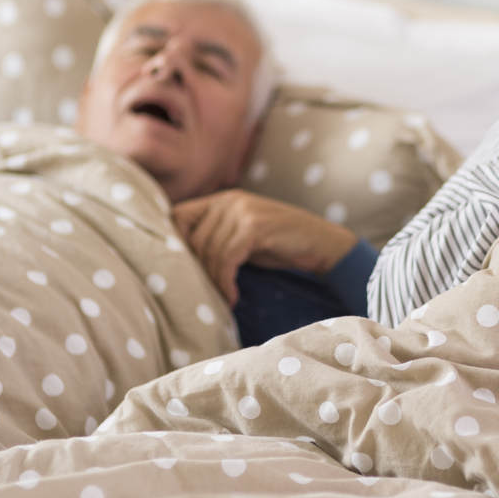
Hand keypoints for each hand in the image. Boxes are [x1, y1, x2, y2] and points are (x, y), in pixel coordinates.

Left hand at [172, 190, 357, 305]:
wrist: (322, 243)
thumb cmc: (280, 244)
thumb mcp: (243, 237)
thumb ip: (216, 238)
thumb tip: (179, 259)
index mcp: (223, 199)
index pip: (177, 216)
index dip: (176, 244)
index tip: (188, 270)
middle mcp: (229, 200)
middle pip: (193, 240)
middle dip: (199, 271)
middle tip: (210, 292)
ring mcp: (243, 211)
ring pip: (210, 252)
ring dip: (215, 281)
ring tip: (225, 298)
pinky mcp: (255, 227)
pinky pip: (227, 259)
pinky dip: (226, 282)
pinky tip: (233, 296)